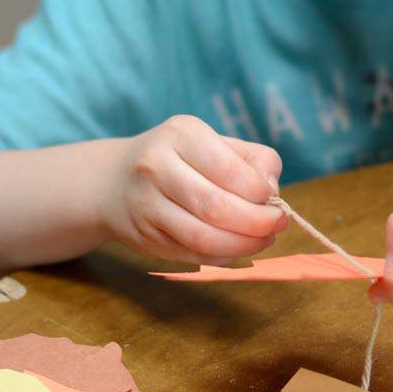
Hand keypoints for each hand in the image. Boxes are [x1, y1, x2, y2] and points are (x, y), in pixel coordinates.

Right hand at [101, 116, 286, 263]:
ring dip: (244, 245)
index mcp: (180, 135)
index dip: (260, 191)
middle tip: (278, 225)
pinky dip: (224, 256)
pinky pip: (193, 255)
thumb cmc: (181, 158)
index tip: (274, 200)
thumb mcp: (216, 142)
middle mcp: (156, 167)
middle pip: (216, 207)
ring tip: (264, 239)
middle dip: (257, 223)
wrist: (114, 180)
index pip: (229, 170)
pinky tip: (238, 247)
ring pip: (203, 237)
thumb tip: (273, 192)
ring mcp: (146, 205)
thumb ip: (254, 160)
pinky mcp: (145, 238)